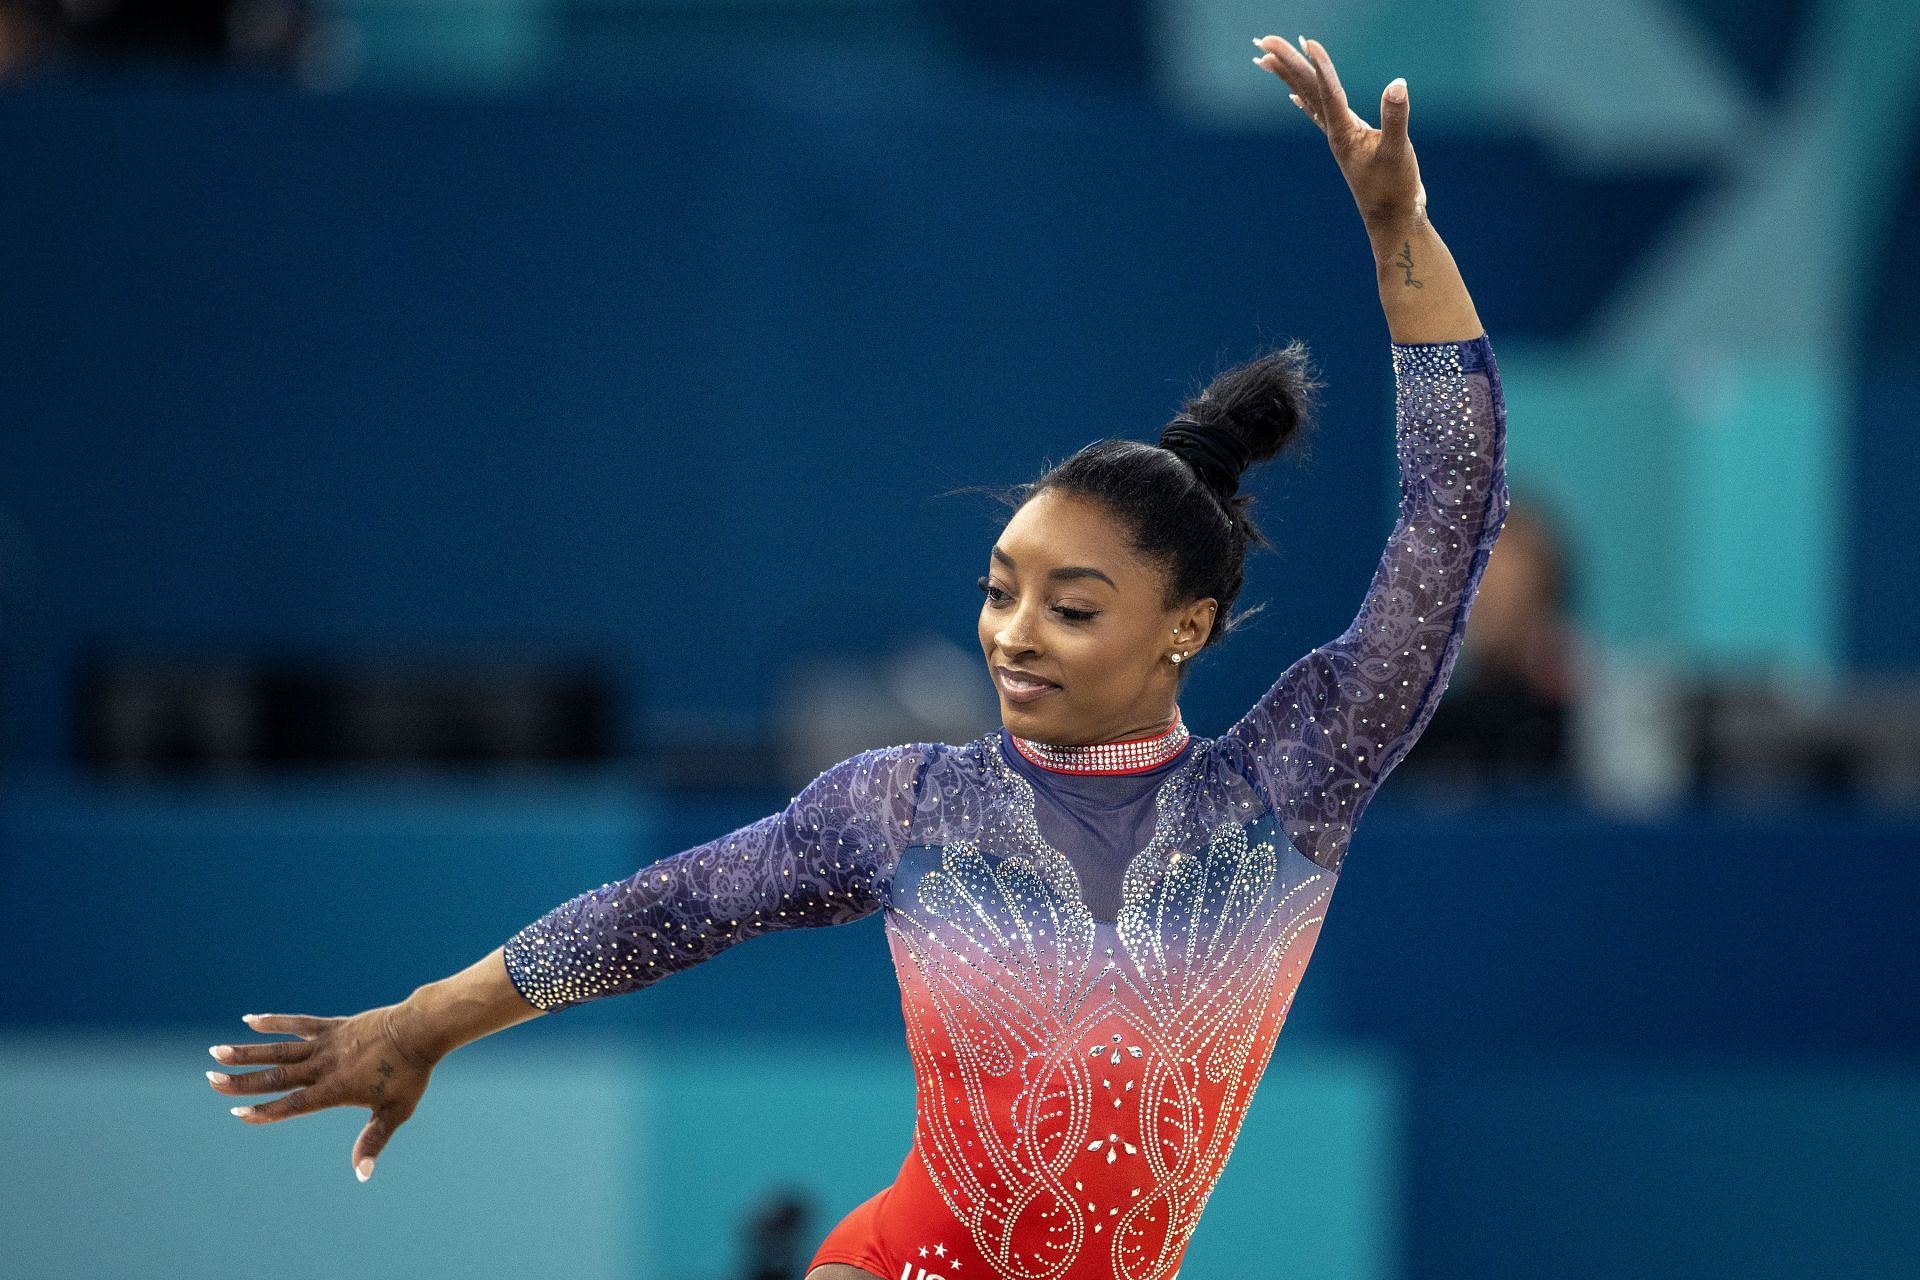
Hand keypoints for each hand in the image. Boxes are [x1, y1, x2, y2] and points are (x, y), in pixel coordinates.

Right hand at [206, 1006, 439, 1181]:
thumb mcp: (395, 1112)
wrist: (421, 1030)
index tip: (237, 1112)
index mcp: (336, 1089)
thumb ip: (373, 1141)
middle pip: (277, 1076)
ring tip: (216, 1052)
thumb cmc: (410, 1074)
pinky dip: (274, 1021)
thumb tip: (361, 1175)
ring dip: (248, 1051)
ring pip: (280, 1048)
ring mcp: (327, 1043)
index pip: (293, 1104)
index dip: (266, 1111)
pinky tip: (250, 1019)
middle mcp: (325, 1065)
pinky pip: (298, 1022)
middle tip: (210, 1081)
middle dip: (243, 1081)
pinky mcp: (333, 1025)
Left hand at [1252, 35, 1424, 226]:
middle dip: (1286, 63)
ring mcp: (1338, 138)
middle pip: (1307, 89)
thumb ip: (1396, 119)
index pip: (1328, 92)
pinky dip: (1306, 101)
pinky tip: (1294, 97)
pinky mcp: (1347, 143)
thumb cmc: (1396, 189)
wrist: (1393, 220)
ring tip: (1267, 57)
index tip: (1305, 41)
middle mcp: (1334, 132)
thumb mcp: (1398, 152)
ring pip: (1308, 98)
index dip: (1319, 65)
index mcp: (1344, 133)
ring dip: (1289, 76)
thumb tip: (1398, 84)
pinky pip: (1320, 115)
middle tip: (1264, 40)